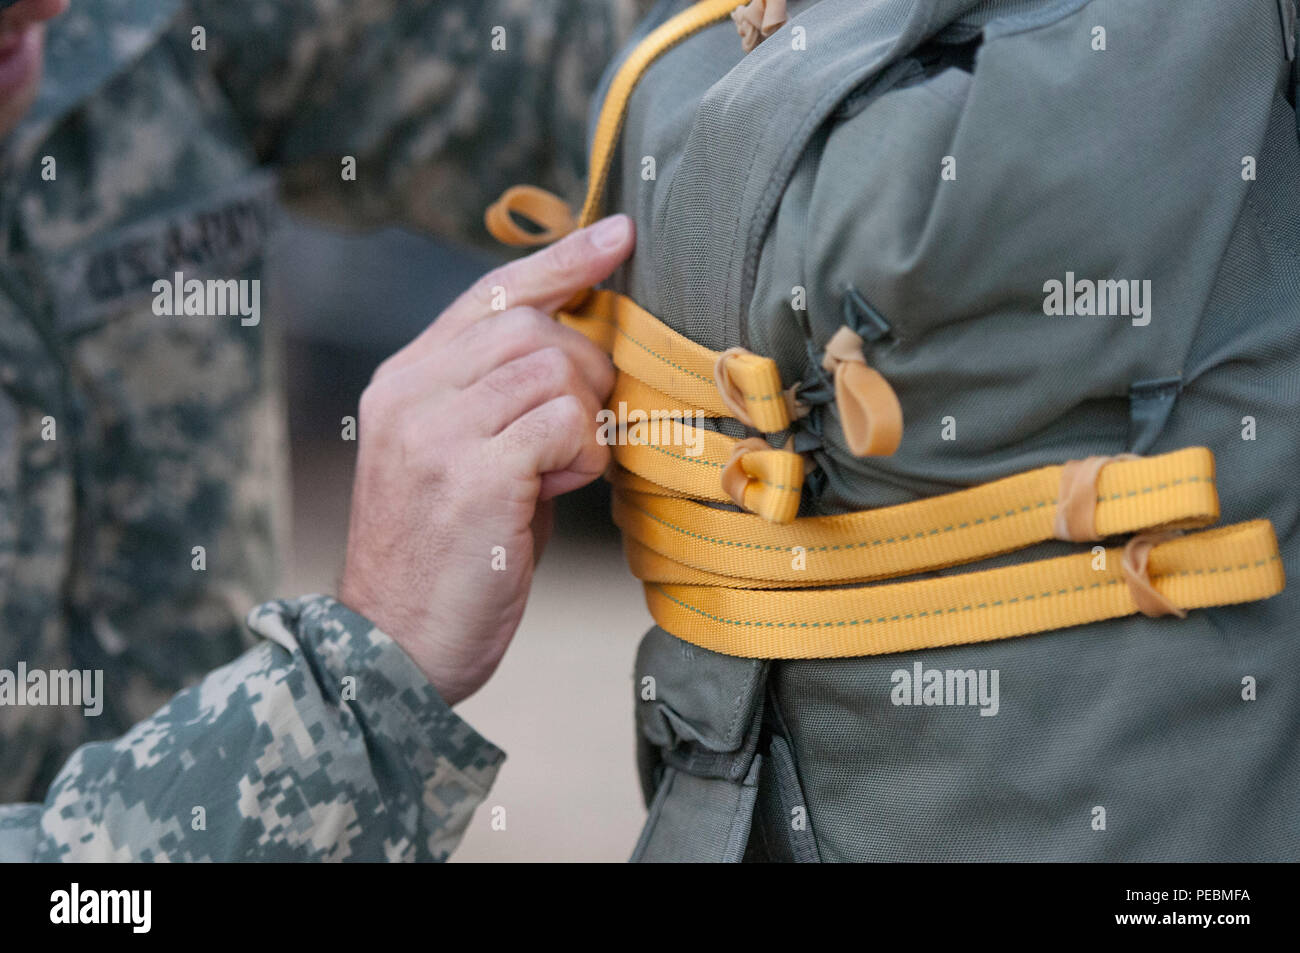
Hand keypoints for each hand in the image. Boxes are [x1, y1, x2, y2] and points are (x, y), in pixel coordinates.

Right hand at [339, 215, 632, 703]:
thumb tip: (585, 354)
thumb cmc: (446, 554)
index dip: (562, 259)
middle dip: (584, 369)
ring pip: (554, 368)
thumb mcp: (460, 457)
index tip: (620, 233)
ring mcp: (437, 430)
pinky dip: (583, 453)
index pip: (492, 292)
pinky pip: (565, 423)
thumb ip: (503, 399)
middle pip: (534, 324)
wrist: (394, 645)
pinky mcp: (472, 474)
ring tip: (559, 472)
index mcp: (404, 379)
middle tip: (578, 432)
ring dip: (583, 418)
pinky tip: (557, 490)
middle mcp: (412, 392)